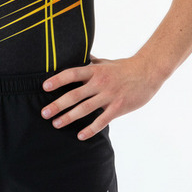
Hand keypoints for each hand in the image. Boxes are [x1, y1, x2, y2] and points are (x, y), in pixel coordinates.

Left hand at [40, 53, 165, 139]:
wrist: (148, 72)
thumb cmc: (124, 67)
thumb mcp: (105, 62)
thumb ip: (90, 61)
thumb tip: (79, 55)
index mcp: (95, 70)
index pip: (72, 74)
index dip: (57, 80)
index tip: (44, 87)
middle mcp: (100, 83)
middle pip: (74, 94)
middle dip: (58, 104)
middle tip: (44, 113)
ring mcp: (109, 96)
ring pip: (85, 109)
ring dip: (69, 117)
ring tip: (56, 124)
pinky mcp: (118, 107)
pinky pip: (102, 121)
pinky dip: (90, 129)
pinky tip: (80, 136)